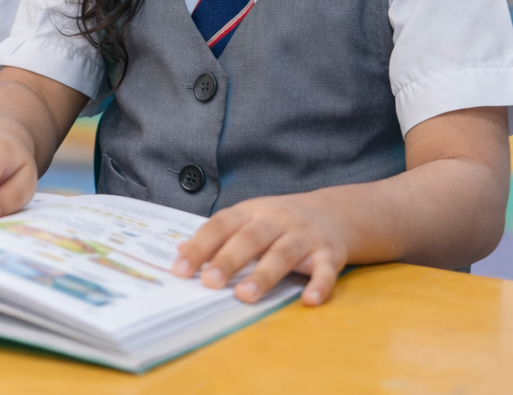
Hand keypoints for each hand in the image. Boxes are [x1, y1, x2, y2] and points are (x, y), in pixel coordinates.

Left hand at [172, 193, 349, 305]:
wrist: (334, 212)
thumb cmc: (280, 221)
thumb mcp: (247, 219)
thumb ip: (216, 235)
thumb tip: (179, 250)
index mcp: (251, 212)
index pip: (220, 225)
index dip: (200, 246)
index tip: (180, 270)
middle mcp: (277, 220)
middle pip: (251, 238)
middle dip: (229, 259)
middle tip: (210, 282)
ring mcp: (304, 236)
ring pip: (283, 253)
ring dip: (265, 275)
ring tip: (245, 296)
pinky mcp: (329, 253)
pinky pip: (325, 269)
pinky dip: (319, 284)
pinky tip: (308, 300)